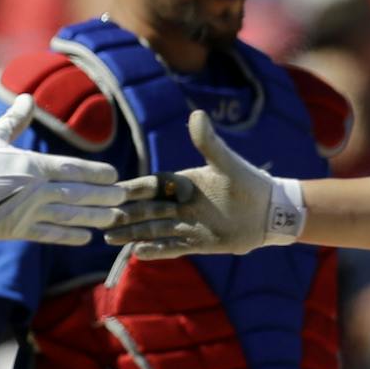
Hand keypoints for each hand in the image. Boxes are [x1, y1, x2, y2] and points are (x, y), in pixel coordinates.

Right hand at [0, 95, 126, 244]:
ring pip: (70, 215)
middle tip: (125, 198)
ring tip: (114, 218)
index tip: (114, 175)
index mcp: (33, 166)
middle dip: (104, 196)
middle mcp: (37, 190)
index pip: (73, 168)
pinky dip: (69, 236)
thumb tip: (27, 97)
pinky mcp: (19, 231)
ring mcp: (29, 212)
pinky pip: (50, 235)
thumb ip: (15, 120)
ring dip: (94, 217)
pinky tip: (86, 238)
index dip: (96, 172)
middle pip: (79, 193)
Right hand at [108, 111, 301, 258]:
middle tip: (99, 218)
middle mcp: (181, 204)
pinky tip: (136, 253)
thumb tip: (196, 115)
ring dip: (132, 234)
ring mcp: (188, 225)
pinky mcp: (198, 243)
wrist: (270, 212)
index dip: (132, 189)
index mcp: (184, 183)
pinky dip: (155, 250)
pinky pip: (172, 247)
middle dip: (124, 215)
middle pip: (146, 210)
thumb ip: (209, 142)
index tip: (110, 190)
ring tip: (109, 238)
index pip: (152, 186)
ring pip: (154, 230)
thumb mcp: (226, 163)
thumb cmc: (249, 183)